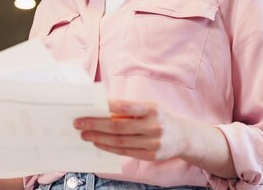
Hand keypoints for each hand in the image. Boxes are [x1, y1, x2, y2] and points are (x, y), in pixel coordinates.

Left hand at [74, 100, 189, 160]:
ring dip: (98, 137)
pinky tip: (98, 142)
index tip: (90, 107)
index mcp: (152, 109)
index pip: (126, 107)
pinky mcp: (151, 156)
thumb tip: (100, 110)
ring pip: (119, 141)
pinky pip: (125, 152)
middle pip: (118, 126)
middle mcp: (153, 126)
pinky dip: (109, 147)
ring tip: (85, 134)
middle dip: (95, 124)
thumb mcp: (148, 108)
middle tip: (79, 123)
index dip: (107, 107)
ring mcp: (153, 143)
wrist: (183, 137)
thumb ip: (127, 109)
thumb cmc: (159, 117)